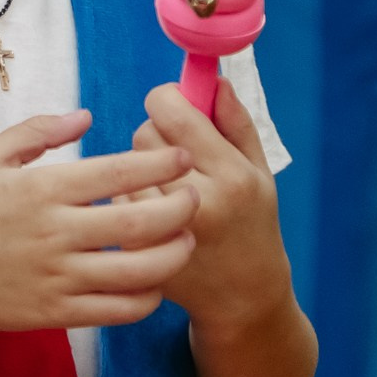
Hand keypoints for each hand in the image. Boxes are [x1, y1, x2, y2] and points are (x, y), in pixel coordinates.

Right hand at [0, 111, 197, 336]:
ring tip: (187, 239)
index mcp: (42, 190)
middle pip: (138, 223)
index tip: (182, 157)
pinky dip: (148, 297)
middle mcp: (56, 233)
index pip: (116, 174)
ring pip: (137, 271)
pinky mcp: (60, 312)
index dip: (160, 164)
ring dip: (174, 254)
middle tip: (196, 196)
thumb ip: (37, 131)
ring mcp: (59, 277)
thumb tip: (86, 117)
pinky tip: (155, 280)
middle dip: (180, 207)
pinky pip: (119, 309)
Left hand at [134, 79, 290, 330]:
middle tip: (176, 155)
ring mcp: (161, 230)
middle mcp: (195, 201)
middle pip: (143, 133)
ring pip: (124, 167)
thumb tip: (211, 78)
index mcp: (230, 176)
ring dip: (138, 169)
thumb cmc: (254, 225)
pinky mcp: (136, 250)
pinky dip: (128, 199)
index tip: (172, 107)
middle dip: (155, 134)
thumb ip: (236, 121)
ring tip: (166, 188)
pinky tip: (151, 214)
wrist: (243, 298)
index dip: (166, 100)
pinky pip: (115, 200)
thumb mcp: (260, 171)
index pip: (170, 111)